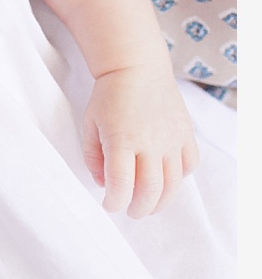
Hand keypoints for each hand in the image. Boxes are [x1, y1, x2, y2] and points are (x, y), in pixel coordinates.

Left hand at [82, 64, 198, 216]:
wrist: (136, 67)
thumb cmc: (109, 95)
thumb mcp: (90, 124)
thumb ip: (93, 157)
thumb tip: (104, 183)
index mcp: (121, 139)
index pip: (121, 185)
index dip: (114, 202)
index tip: (109, 204)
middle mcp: (150, 142)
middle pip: (150, 191)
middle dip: (138, 209)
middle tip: (130, 211)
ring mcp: (171, 139)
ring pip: (173, 184)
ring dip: (160, 202)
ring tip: (148, 204)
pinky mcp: (185, 133)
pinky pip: (189, 165)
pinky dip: (179, 178)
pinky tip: (166, 177)